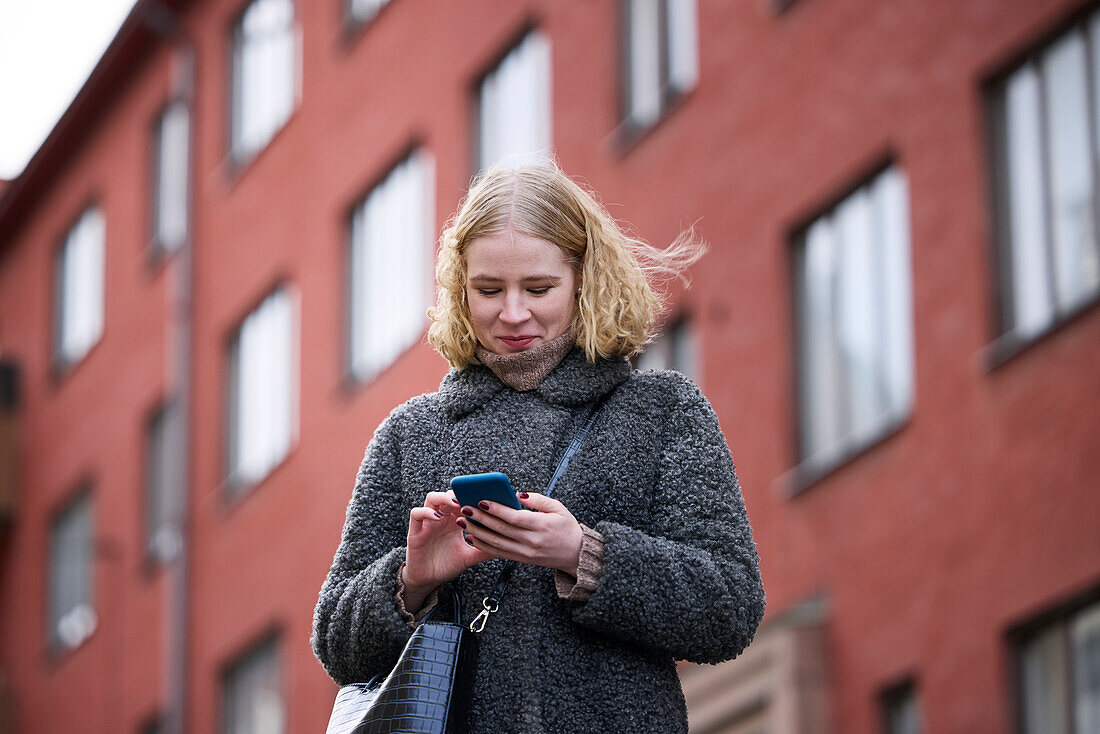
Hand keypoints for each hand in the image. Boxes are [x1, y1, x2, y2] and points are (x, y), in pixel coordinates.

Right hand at [404, 491, 492, 600]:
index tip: (485, 497)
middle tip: (473, 496)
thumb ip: (484, 549)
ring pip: (432, 498)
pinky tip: (438, 517)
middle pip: (449, 495)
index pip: (463, 500)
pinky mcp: (415, 531)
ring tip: (456, 503)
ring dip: (444, 497)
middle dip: (461, 493)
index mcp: (454, 520)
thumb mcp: (469, 556)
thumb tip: (507, 547)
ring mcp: (427, 522)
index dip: (472, 496)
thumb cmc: (446, 565)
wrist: (427, 580)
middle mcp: (441, 518)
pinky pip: (417, 513)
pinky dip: (426, 512)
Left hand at [457, 492, 583, 575]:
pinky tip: (472, 537)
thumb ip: (538, 499)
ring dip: (477, 532)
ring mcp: (526, 552)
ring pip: (496, 543)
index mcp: (542, 526)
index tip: (482, 501)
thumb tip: (517, 494)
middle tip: (465, 508)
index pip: (514, 517)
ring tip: (464, 522)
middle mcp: (532, 541)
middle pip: (502, 529)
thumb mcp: (558, 508)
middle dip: (481, 519)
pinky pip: (499, 553)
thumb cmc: (567, 528)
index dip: (497, 509)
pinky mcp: (522, 560)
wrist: (576, 554)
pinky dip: (484, 545)